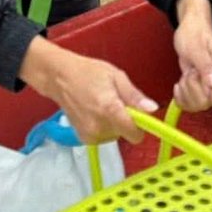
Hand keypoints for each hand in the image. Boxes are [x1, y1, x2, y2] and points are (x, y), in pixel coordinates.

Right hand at [19, 37, 157, 143]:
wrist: (59, 78)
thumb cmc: (87, 72)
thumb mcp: (116, 76)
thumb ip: (134, 95)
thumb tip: (152, 109)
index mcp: (109, 109)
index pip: (134, 134)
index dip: (140, 125)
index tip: (138, 113)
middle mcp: (99, 126)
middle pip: (126, 133)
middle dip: (125, 120)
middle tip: (114, 101)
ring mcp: (90, 135)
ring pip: (116, 135)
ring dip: (114, 124)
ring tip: (101, 105)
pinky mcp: (84, 139)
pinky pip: (105, 136)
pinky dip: (104, 127)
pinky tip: (94, 113)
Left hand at [172, 0, 211, 110]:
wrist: (189, 28)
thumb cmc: (194, 33)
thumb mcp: (197, 48)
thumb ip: (207, 67)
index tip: (204, 84)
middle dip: (195, 91)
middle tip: (192, 73)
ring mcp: (209, 86)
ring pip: (200, 105)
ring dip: (187, 92)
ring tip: (187, 74)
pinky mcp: (199, 88)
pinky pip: (189, 104)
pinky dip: (181, 97)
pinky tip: (180, 85)